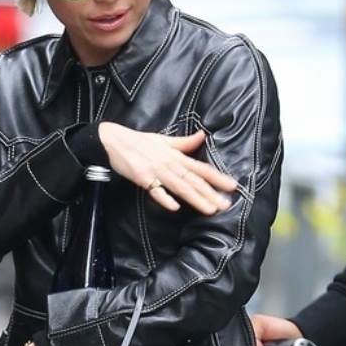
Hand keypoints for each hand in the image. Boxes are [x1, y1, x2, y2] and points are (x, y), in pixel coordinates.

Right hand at [98, 122, 237, 213]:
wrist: (114, 140)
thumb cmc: (139, 141)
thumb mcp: (164, 140)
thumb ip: (185, 142)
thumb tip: (203, 135)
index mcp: (175, 156)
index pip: (200, 168)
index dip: (217, 177)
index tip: (232, 186)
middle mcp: (169, 164)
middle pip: (193, 180)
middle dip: (210, 193)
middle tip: (225, 205)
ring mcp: (155, 171)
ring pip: (179, 187)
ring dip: (195, 198)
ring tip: (209, 209)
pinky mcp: (141, 178)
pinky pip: (154, 190)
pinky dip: (164, 198)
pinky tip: (174, 207)